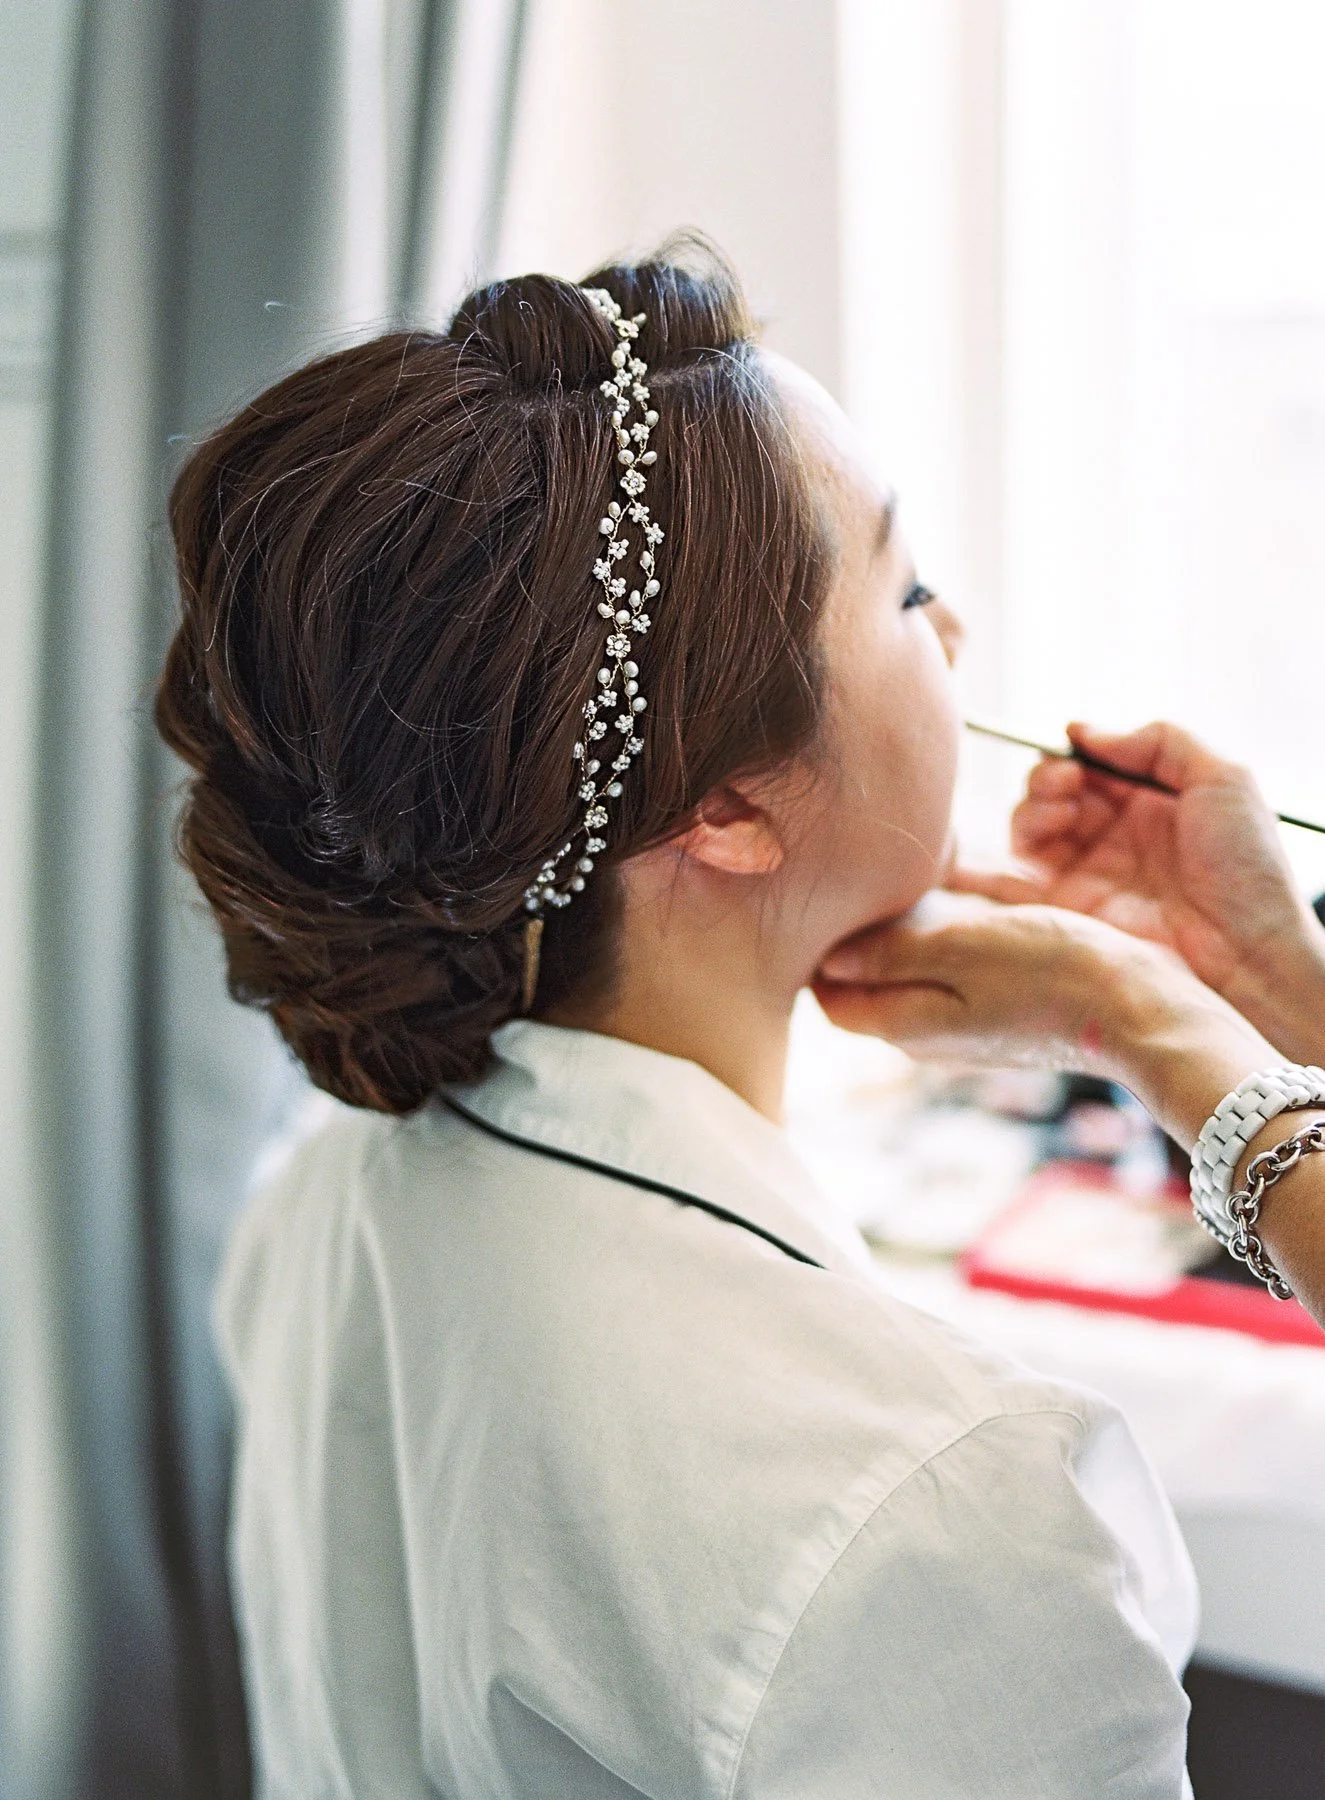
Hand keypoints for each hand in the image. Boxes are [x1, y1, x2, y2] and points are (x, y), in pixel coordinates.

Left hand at [813, 891, 1274, 1150]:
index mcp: (906, 1025)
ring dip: (906, 928)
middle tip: (871, 875)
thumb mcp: (963, 950)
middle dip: (859, 934)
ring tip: (917, 877)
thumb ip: (889, 954)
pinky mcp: (1004, 1011)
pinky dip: (947, 935)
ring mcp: (969, 1026)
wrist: (1146, 1012)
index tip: (835, 894)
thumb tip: (826, 957)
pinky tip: (968, 899)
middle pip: (866, 983)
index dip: (821, 946)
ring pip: (912, 972)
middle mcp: (929, 1035)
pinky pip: (955, 970)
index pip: (829, 994)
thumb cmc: (1054, 974)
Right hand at [950, 721, 1324, 1060]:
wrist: (1247, 953)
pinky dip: (985, 868)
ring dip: (1030, 809)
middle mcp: (1113, 834)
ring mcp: (1087, 872)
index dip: (1075, 753)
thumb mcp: (1224, 778)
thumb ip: (1159, 740)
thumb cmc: (1248, 869)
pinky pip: (1013, 883)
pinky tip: (990, 852)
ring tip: (1058, 814)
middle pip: (1051, 791)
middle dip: (1047, 778)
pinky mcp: (1067, 912)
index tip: (1075, 752)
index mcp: (1148, 800)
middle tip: (1066, 786)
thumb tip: (1081, 732)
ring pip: (1028, 827)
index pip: (1091, 763)